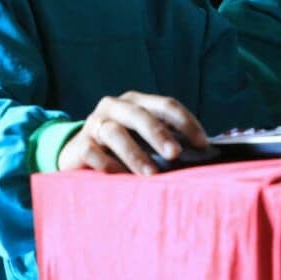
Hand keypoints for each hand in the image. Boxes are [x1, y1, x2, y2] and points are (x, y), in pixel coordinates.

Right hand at [57, 91, 208, 175]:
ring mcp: (95, 124)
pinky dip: (108, 164)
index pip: (165, 105)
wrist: (77, 155)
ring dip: (135, 153)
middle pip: (139, 114)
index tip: (203, 144)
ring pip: (114, 132)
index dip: (185, 122)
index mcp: (137, 102)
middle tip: (175, 154)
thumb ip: (167, 141)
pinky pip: (93, 153)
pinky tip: (120, 177)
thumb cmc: (122, 148)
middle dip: (159, 134)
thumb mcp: (144, 138)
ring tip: (151, 174)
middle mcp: (114, 107)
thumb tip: (202, 156)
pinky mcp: (79, 145)